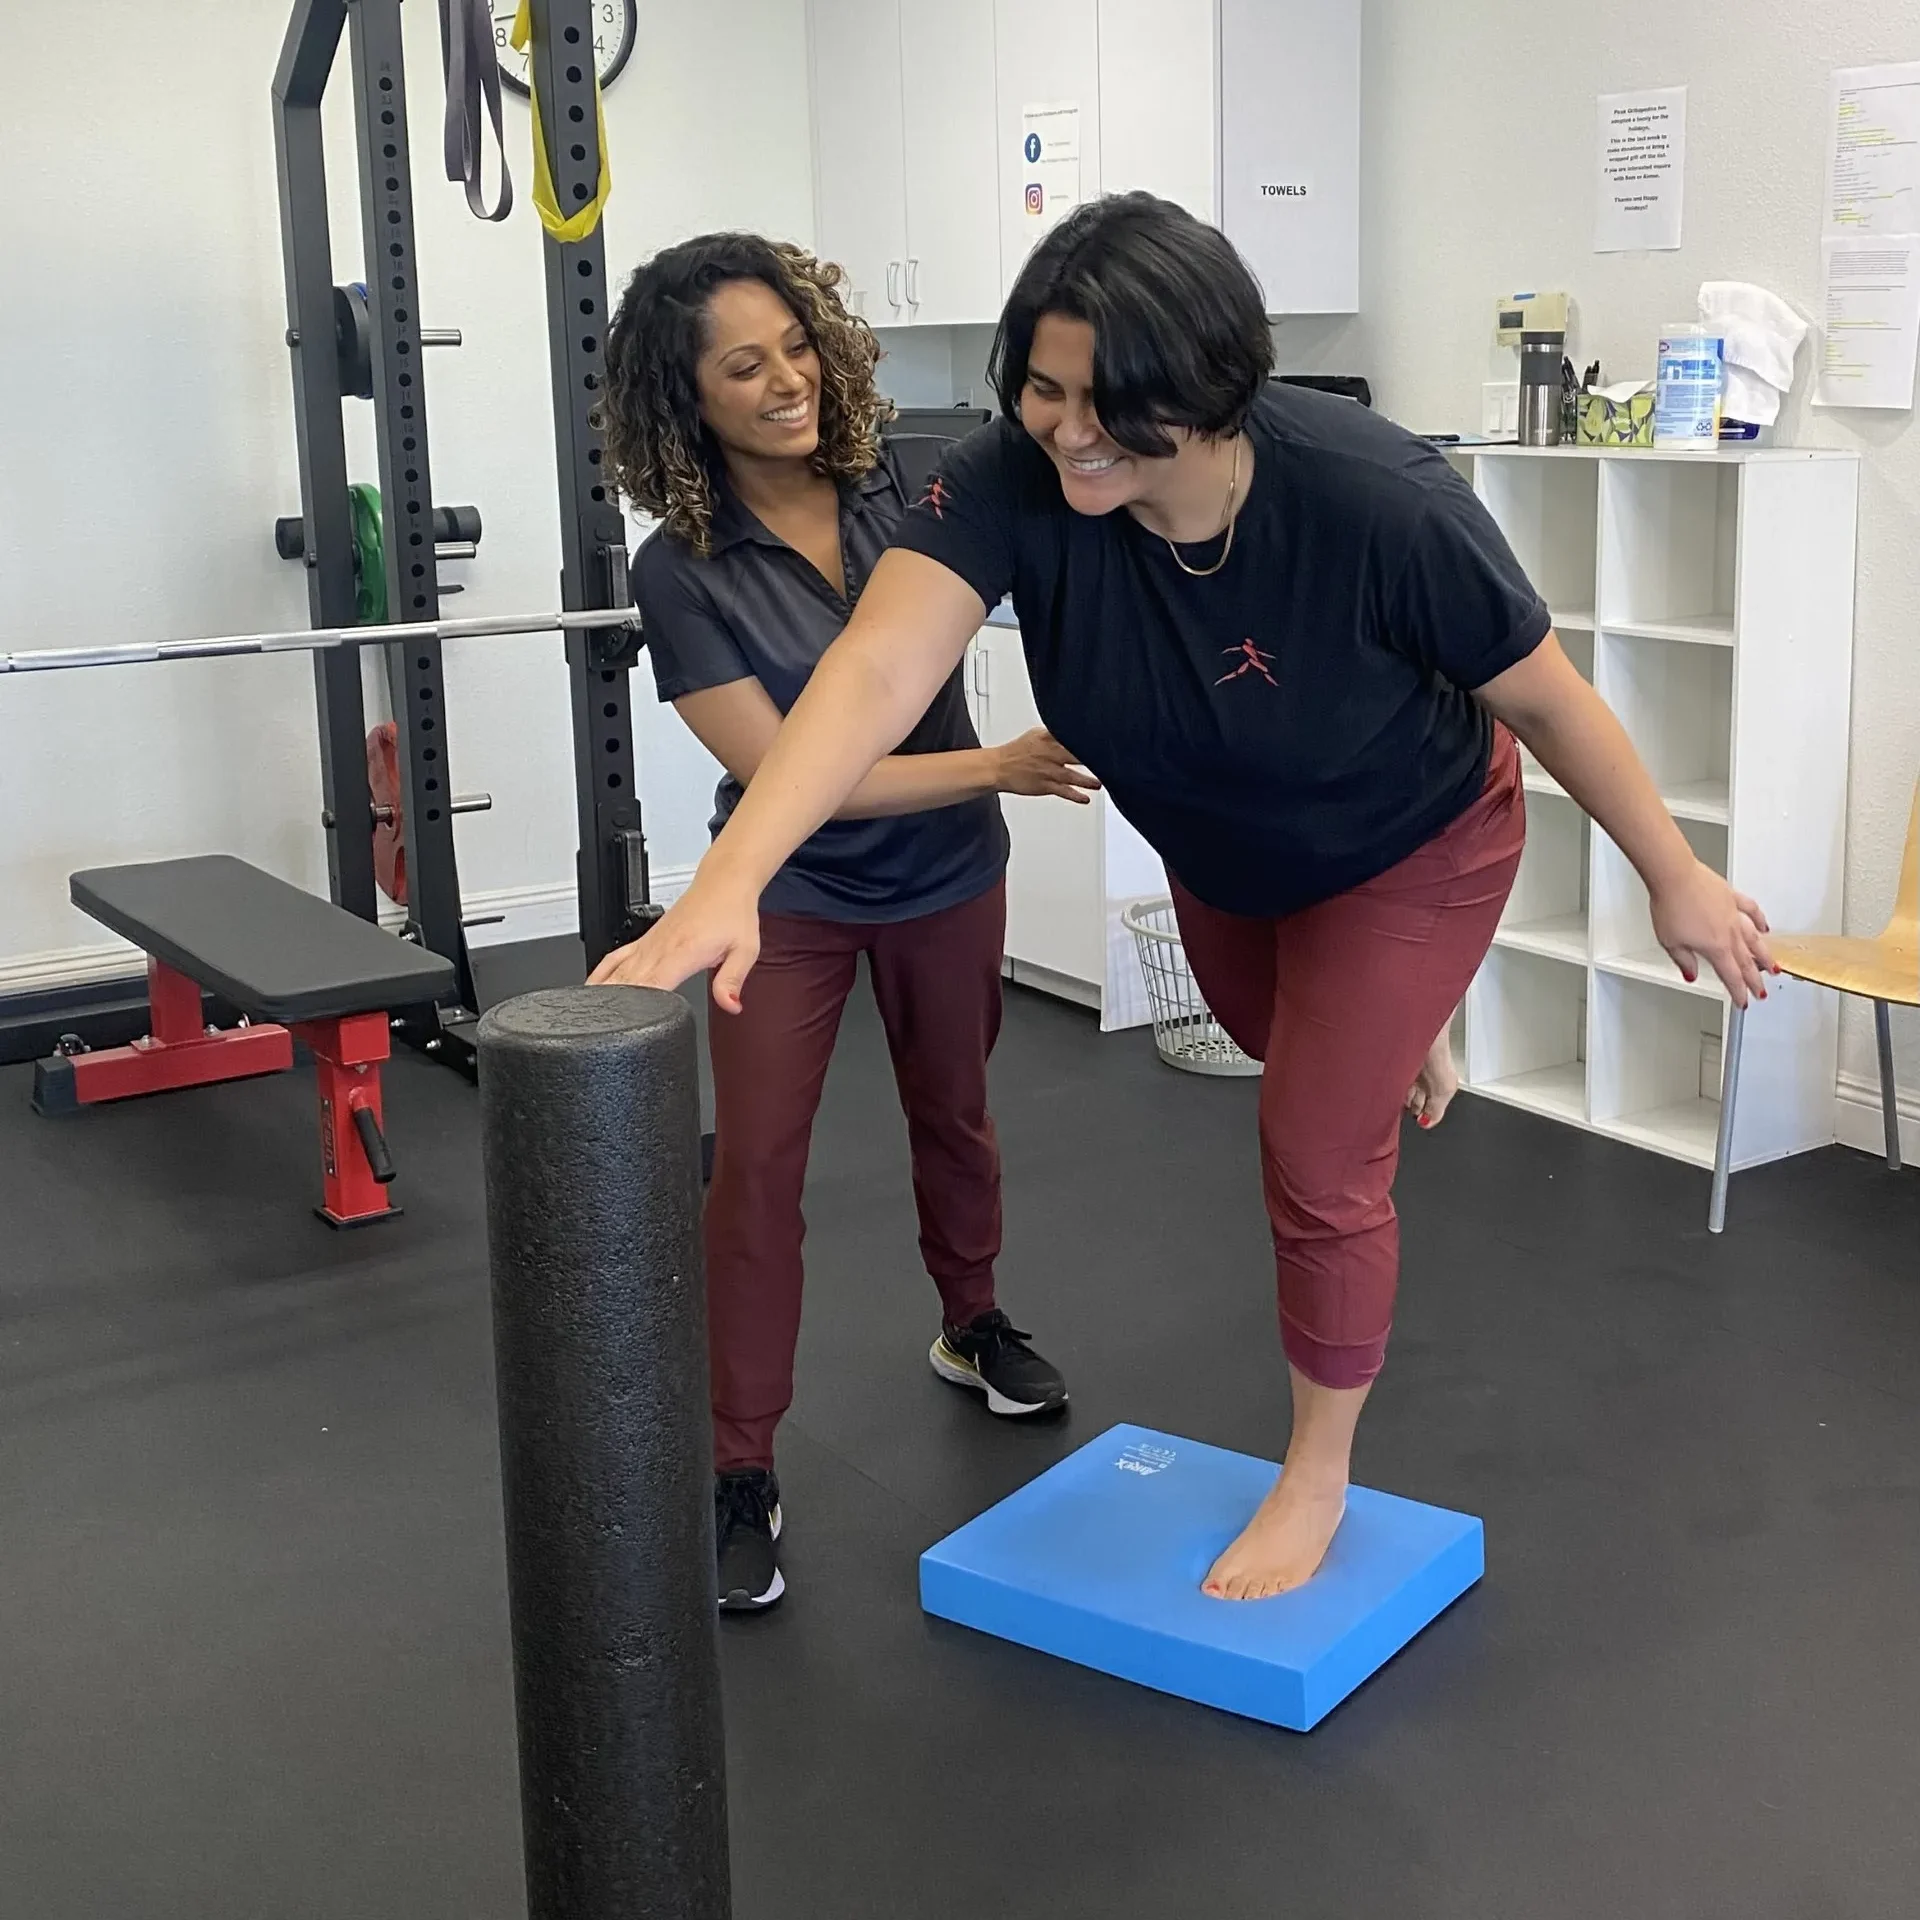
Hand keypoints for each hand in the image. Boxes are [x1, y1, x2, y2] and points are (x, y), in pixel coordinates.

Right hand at [586, 871, 761, 1012]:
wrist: (724, 883)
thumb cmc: (733, 913)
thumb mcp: (744, 950)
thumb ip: (732, 981)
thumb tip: (730, 1006)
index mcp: (682, 951)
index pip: (652, 985)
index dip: (639, 1008)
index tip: (630, 1026)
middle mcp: (660, 947)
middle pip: (628, 984)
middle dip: (616, 1009)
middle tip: (606, 1030)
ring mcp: (649, 943)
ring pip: (617, 972)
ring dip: (604, 994)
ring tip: (592, 1016)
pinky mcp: (646, 939)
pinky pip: (615, 957)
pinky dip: (602, 974)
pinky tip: (591, 988)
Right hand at [992, 729, 1100, 802]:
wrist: (998, 767)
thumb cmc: (1017, 752)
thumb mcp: (1037, 735)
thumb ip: (1057, 734)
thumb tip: (1074, 731)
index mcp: (1049, 738)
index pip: (1073, 737)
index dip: (1089, 739)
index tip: (1104, 741)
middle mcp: (1050, 754)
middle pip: (1077, 755)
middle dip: (1093, 759)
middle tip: (1108, 762)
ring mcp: (1048, 770)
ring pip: (1073, 776)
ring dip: (1088, 781)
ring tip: (1099, 783)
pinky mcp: (1044, 785)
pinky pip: (1063, 792)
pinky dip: (1075, 796)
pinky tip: (1085, 798)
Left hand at [1649, 858, 1774, 1006]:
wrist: (1675, 876)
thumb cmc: (1671, 905)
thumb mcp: (1670, 942)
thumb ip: (1684, 961)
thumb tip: (1691, 975)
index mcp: (1715, 947)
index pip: (1730, 976)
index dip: (1738, 992)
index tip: (1743, 1001)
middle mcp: (1729, 932)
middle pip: (1746, 961)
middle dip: (1755, 980)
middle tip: (1762, 992)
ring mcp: (1733, 914)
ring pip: (1754, 939)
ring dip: (1765, 955)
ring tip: (1773, 966)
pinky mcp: (1732, 897)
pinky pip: (1751, 910)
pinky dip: (1760, 920)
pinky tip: (1765, 926)